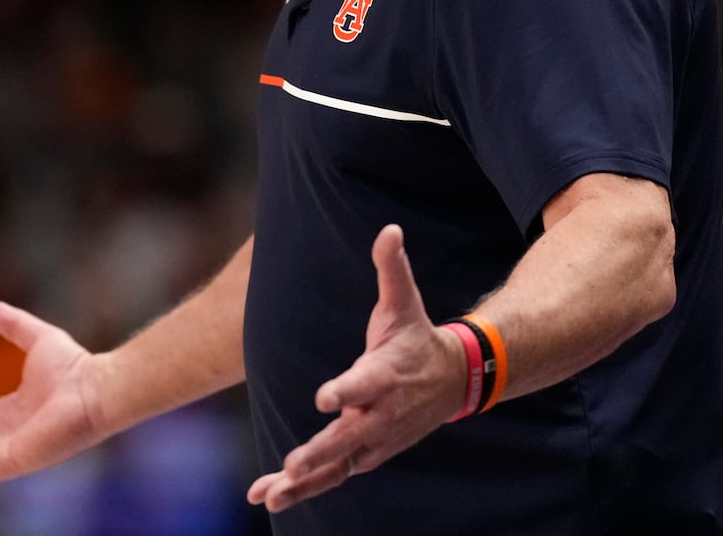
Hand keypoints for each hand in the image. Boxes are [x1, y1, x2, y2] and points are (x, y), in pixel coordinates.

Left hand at [246, 224, 465, 512]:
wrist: (453, 381)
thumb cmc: (416, 338)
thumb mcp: (405, 302)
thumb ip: (392, 268)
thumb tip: (389, 228)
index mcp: (385, 374)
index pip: (364, 383)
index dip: (345, 391)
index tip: (324, 397)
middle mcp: (380, 412)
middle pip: (348, 437)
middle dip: (320, 452)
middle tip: (292, 464)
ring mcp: (375, 438)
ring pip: (338, 466)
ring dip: (305, 482)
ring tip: (269, 494)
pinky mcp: (368, 454)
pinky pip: (334, 475)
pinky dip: (305, 488)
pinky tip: (269, 495)